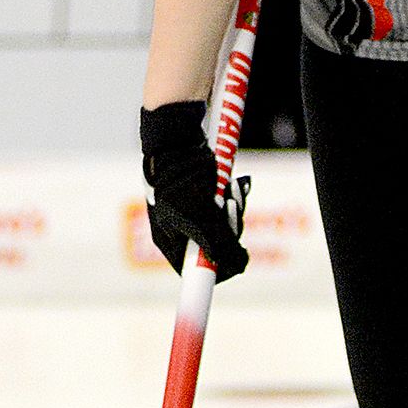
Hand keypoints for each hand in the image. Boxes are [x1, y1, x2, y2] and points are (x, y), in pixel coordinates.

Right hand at [139, 101, 247, 281]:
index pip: (196, 272)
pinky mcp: (202, 196)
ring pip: (225, 226)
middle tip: (228, 208)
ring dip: (235, 209)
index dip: (220, 270)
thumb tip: (239, 267)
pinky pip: (227, 207)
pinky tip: (234, 183)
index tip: (239, 262)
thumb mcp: (203, 217)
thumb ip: (221, 245)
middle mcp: (177, 229)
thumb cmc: (183, 178)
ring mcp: (189, 212)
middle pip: (216, 248)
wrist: (177, 135)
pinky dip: (234, 197)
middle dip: (230, 229)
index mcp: (168, 240)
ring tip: (230, 188)